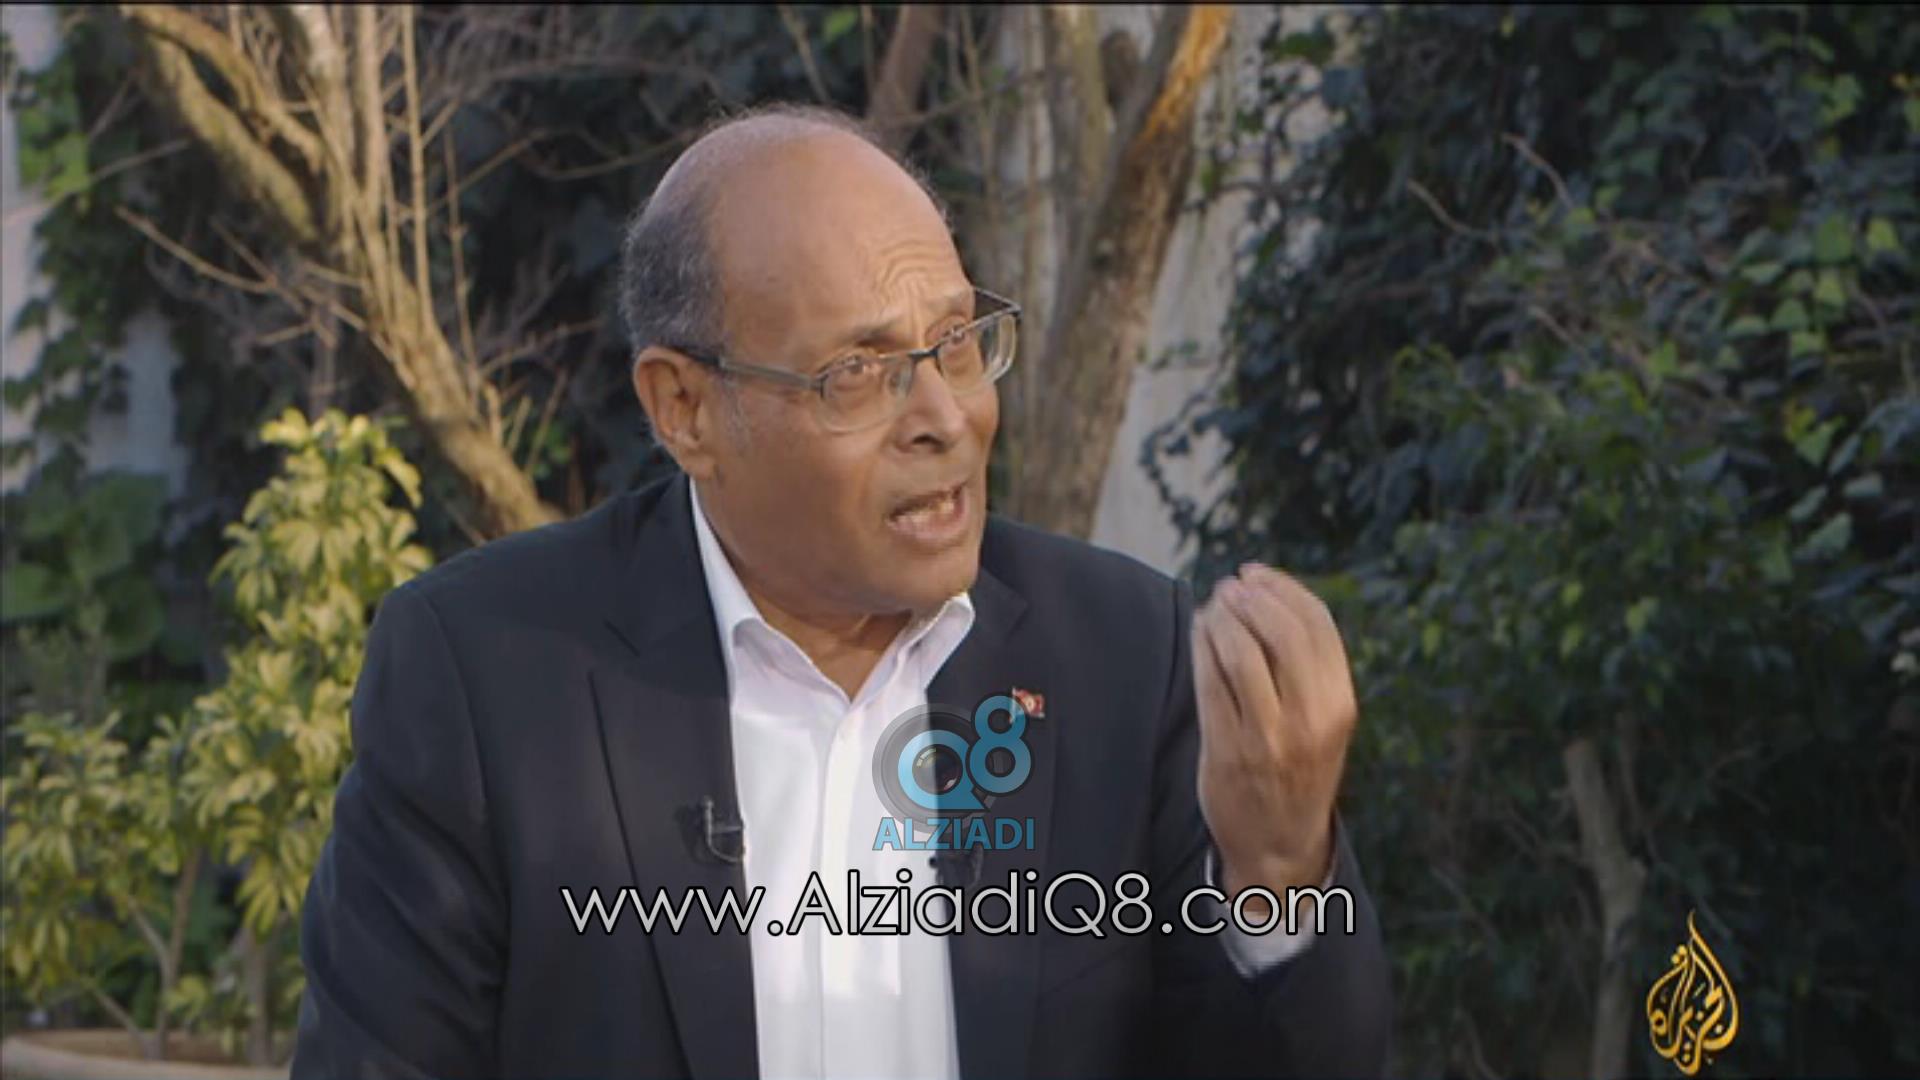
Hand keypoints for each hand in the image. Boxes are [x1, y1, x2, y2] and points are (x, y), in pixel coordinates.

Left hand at [1193, 563, 1356, 899]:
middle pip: (1279, 631)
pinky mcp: (1229, 750)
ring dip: (1222, 618)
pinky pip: (1210, 683)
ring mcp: (1268, 737)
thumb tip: (1272, 595)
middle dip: (1250, 598)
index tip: (1256, 573)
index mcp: (1339, 705)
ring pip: (1241, 653)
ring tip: (1213, 606)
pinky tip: (1199, 633)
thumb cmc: (1298, 768)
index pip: (1316, 625)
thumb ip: (1309, 669)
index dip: (1282, 588)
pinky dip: (1202, 648)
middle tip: (1228, 586)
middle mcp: (1310, 720)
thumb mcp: (1324, 720)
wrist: (1279, 843)